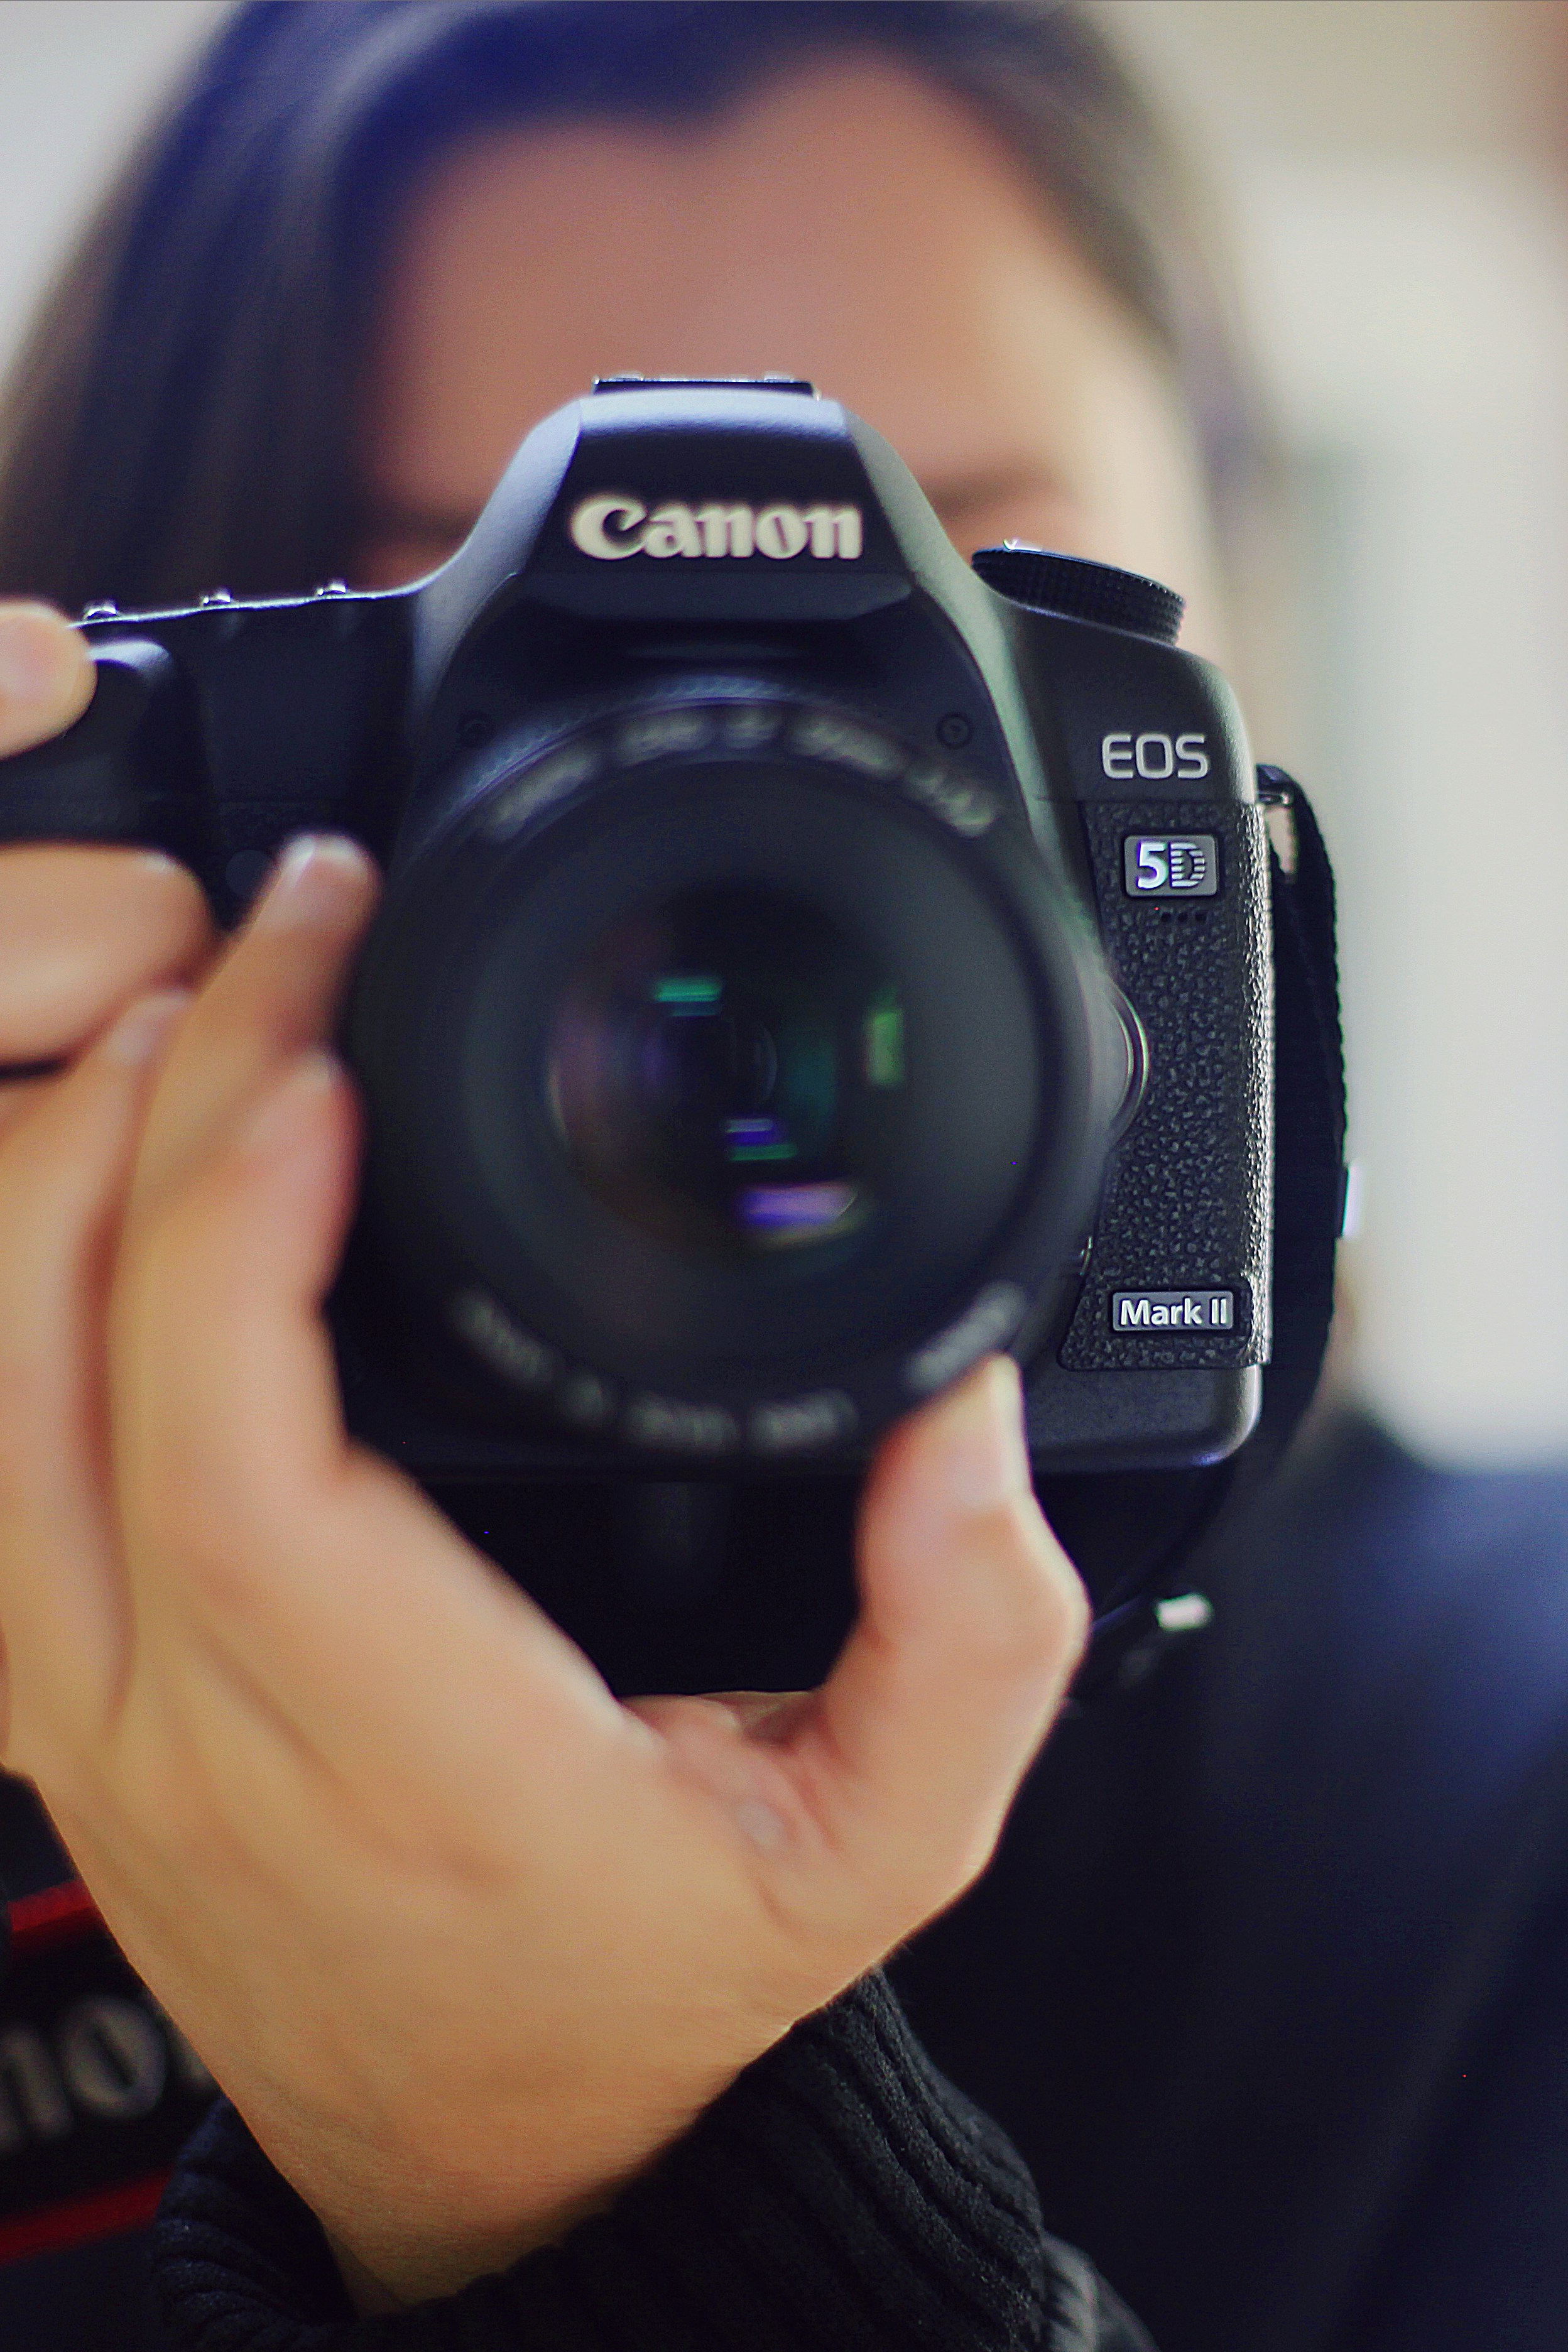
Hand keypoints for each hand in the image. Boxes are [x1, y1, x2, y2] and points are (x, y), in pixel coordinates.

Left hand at [0, 664, 1088, 2309]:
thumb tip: (962, 1420)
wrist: (492, 2142)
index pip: (235, 1483)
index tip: (317, 1052)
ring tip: (193, 1000)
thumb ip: (970, 1637)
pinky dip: (17, 1258)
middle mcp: (197, 1737)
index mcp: (404, 1762)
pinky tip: (115, 1142)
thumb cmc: (658, 1978)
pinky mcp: (54, 1681)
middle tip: (278, 939)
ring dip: (51, 1165)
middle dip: (142, 1118)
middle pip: (57, 1386)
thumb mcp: (883, 1843)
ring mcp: (84, 1713)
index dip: (234, 1239)